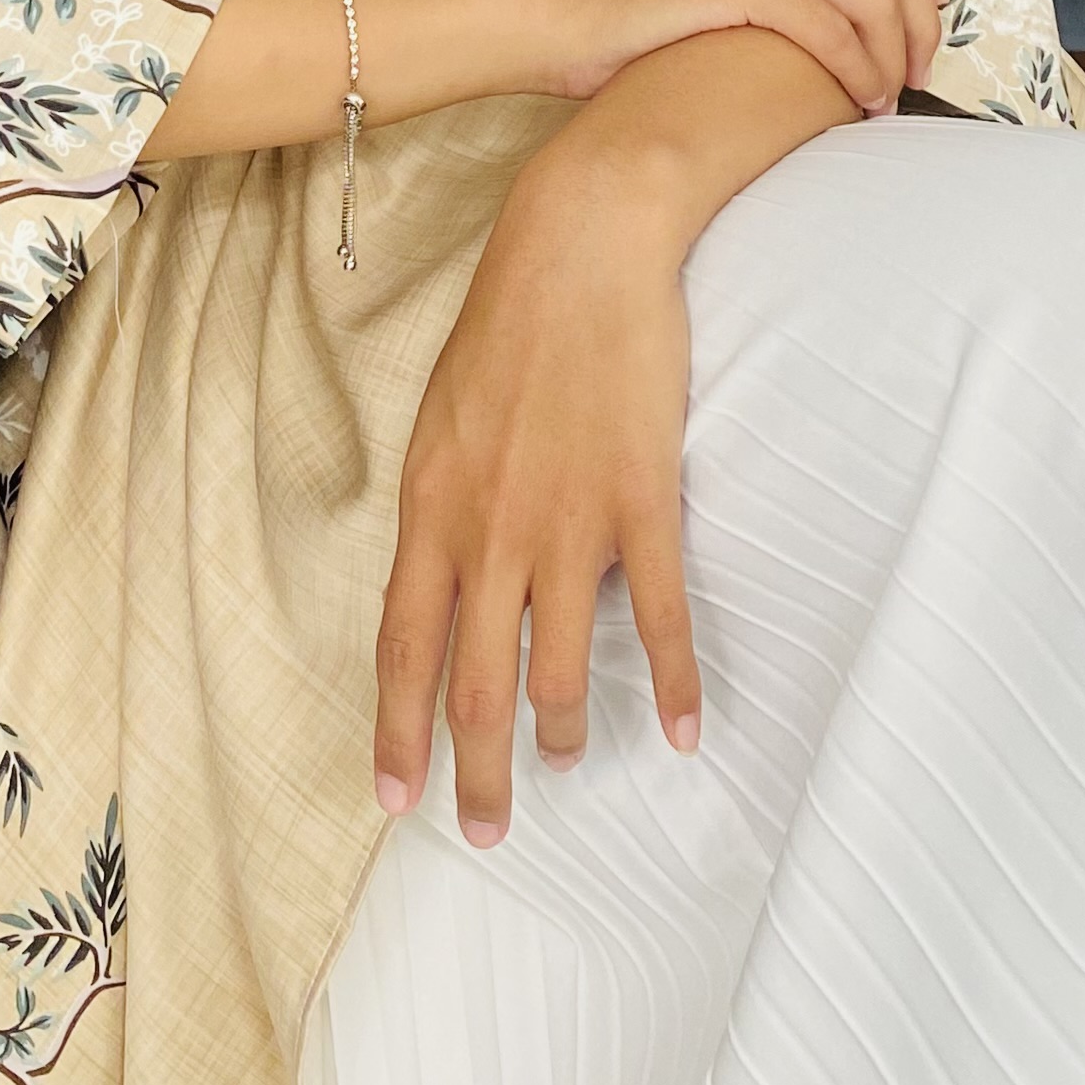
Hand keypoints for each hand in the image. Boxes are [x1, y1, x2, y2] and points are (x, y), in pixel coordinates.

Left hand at [374, 137, 697, 846]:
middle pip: (473, 684)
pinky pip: (659, 621)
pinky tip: (687, 731)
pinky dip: (676, 685)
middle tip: (487, 833)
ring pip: (560, 670)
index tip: (397, 798)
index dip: (397, 731)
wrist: (580, 252)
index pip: (401, 648)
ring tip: (568, 762)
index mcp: (432, 512)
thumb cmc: (509, 326)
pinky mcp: (639, 504)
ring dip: (564, 732)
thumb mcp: (444, 421)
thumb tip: (455, 580)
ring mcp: (566, 525)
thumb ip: (447, 510)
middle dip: (478, 772)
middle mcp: (489, 534)